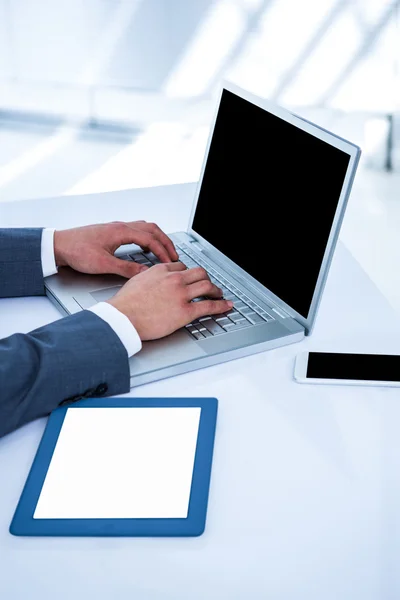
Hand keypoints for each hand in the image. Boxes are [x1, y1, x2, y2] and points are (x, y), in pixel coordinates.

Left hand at [54, 221, 178, 277]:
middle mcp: (121, 226)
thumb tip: (145, 272)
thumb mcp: (103, 264)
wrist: (58, 245)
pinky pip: (137, 230)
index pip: (151, 239)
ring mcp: (116, 227)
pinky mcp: (112, 232)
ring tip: (164, 250)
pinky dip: (147, 237)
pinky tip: (145, 247)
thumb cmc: (77, 251)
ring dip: (157, 238)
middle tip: (174, 255)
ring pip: (145, 228)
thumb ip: (126, 268)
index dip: (163, 252)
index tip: (170, 262)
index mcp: (121, 231)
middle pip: (152, 229)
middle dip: (166, 242)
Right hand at [107, 263, 233, 340]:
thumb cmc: (125, 304)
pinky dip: (221, 305)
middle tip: (208, 285)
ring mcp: (181, 294)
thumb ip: (149, 278)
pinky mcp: (185, 311)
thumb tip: (152, 281)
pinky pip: (209, 306)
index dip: (189, 273)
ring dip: (216, 290)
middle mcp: (174, 279)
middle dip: (206, 278)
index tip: (191, 278)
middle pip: (199, 272)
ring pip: (207, 285)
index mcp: (161, 270)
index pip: (182, 266)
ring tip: (218, 294)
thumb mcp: (136, 281)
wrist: (123, 317)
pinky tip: (226, 305)